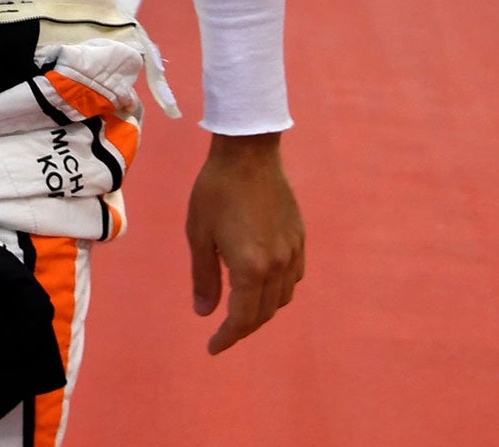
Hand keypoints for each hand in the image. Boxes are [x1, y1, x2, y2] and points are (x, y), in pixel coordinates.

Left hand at [186, 133, 303, 354]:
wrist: (249, 150)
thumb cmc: (216, 190)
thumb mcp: (199, 234)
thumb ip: (204, 277)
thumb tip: (204, 313)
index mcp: (250, 267)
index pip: (242, 319)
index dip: (227, 338)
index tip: (212, 347)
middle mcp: (277, 264)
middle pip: (264, 313)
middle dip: (243, 328)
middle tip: (223, 332)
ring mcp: (292, 250)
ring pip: (283, 297)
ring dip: (263, 310)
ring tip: (242, 309)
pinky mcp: (299, 236)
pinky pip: (294, 276)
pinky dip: (280, 290)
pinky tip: (264, 282)